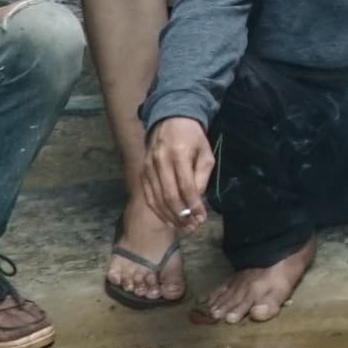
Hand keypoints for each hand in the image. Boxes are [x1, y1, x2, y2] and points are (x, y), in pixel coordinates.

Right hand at [144, 115, 215, 229]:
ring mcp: (148, 168)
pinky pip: (148, 196)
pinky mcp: (142, 172)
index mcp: (179, 154)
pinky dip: (158, 210)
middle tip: (193, 226)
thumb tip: (198, 201)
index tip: (202, 218)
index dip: (194, 206)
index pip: (186, 187)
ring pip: (157, 199)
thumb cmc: (193, 138)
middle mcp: (160, 162)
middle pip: (169, 196)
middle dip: (182, 215)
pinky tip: (168, 219)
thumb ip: (201, 177)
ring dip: (170, 216)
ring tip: (183, 227)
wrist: (170, 120)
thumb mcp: (205, 153)